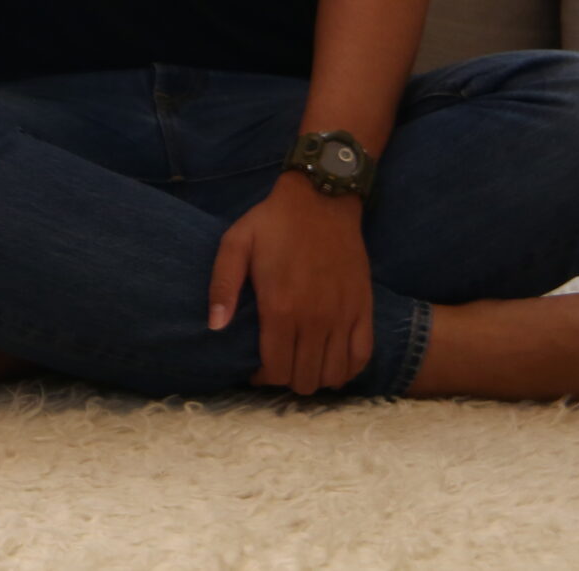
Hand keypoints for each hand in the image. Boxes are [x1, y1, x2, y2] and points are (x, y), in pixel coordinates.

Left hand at [207, 174, 372, 395]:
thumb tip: (214, 327)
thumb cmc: (274, 222)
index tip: (255, 370)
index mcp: (280, 308)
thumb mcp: (235, 244)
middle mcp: (315, 320)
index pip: (275, 370)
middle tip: (279, 364)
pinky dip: (347, 370)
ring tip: (302, 363)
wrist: (321, 199)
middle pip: (304, 380)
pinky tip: (332, 363)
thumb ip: (222, 286)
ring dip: (316, 378)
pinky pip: (361, 358)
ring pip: (333, 376)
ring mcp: (343, 317)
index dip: (262, 379)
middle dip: (287, 380)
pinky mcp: (363, 309)